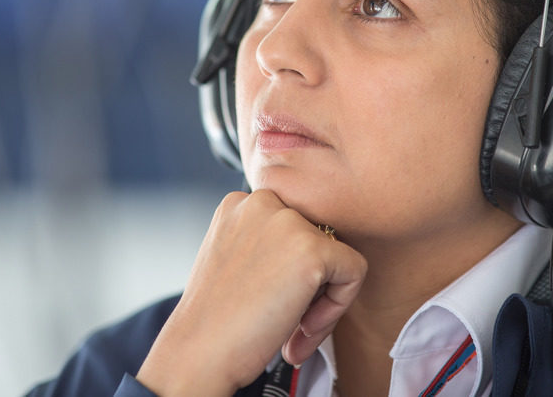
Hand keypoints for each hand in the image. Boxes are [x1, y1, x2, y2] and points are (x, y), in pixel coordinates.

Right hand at [136, 189, 366, 395]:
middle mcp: (263, 200)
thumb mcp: (236, 260)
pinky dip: (337, 307)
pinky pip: (354, 271)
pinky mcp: (312, 249)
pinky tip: (303, 329)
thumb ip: (268, 245)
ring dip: (322, 299)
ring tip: (294, 330)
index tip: (273, 303)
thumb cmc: (215, 319)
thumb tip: (313, 255)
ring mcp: (288, 222)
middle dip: (309, 284)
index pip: (293, 227)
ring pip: (337, 255)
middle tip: (289, 322)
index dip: (289, 271)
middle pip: (317, 237)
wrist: (198, 352)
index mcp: (240, 202)